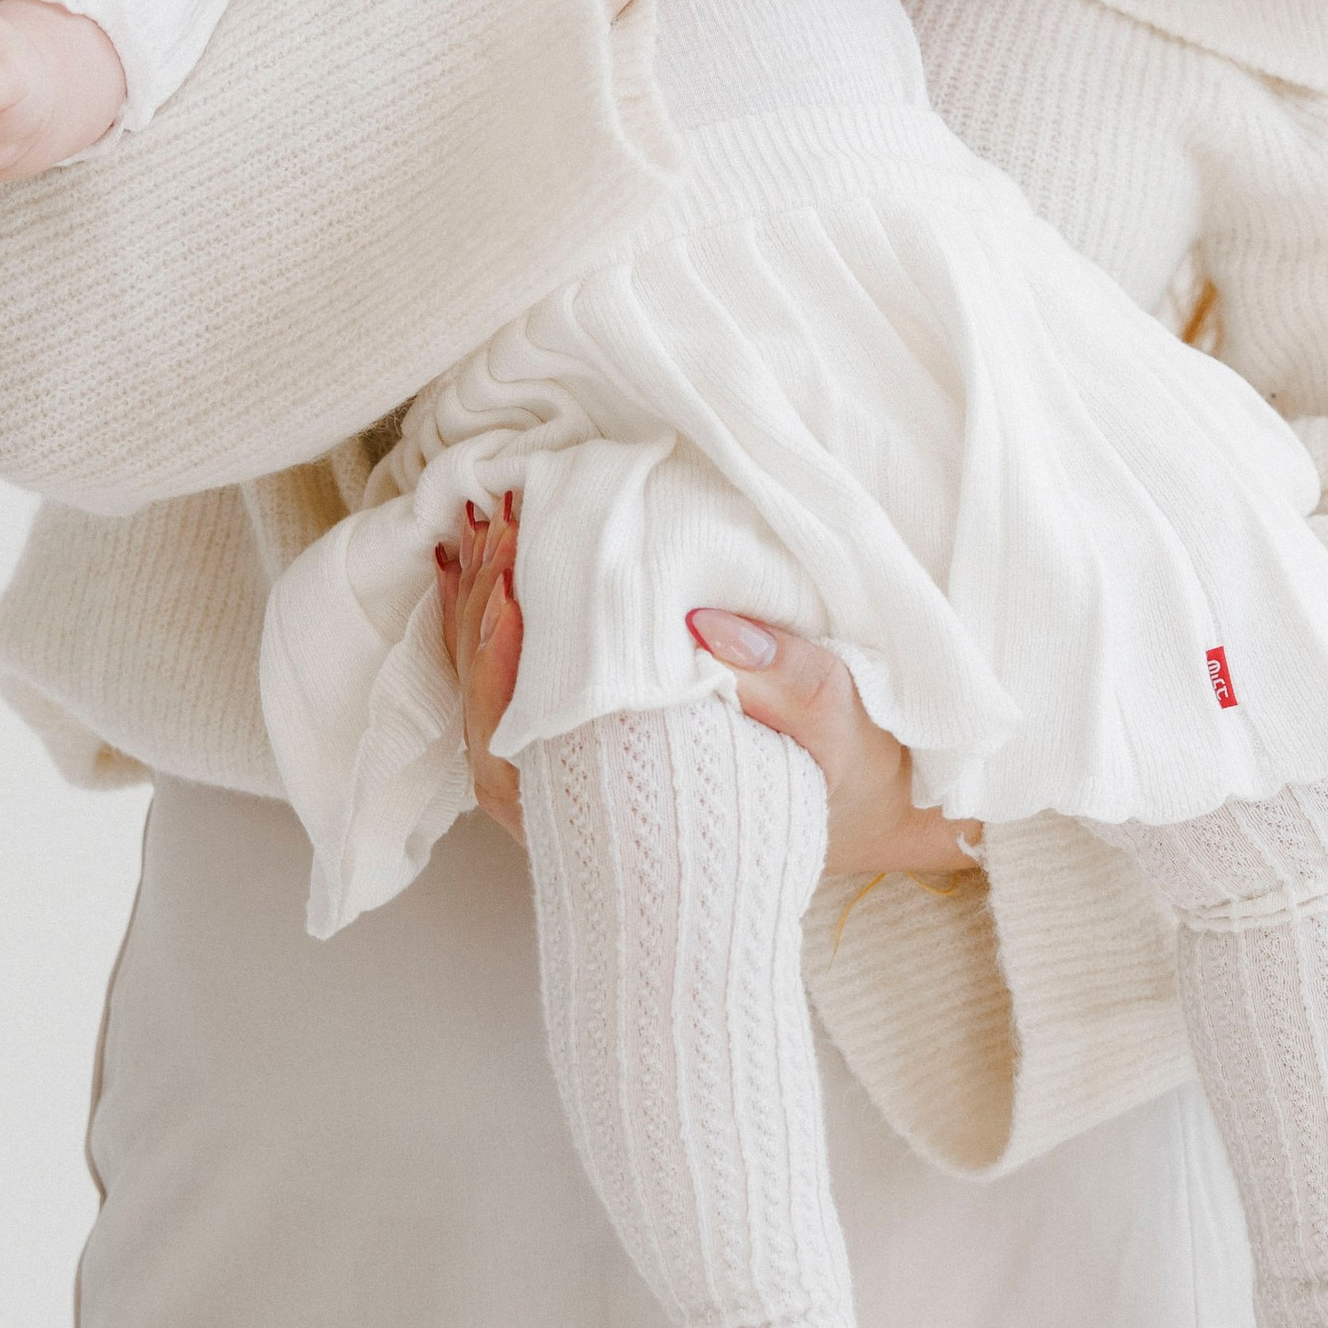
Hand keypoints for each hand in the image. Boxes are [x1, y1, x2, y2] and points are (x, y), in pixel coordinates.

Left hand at [432, 515, 972, 883]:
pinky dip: (488, 622)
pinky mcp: (584, 740)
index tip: (510, 590)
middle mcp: (582, 799)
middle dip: (481, 610)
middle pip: (487, 710)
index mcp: (625, 805)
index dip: (499, 666)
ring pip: (488, 697)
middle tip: (496, 522)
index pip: (518, 742)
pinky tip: (485, 562)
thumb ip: (784, 680)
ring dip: (476, 608)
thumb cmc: (838, 769)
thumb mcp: (834, 726)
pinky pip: (513, 684)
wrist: (852, 803)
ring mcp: (574, 772)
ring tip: (483, 524)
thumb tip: (701, 624)